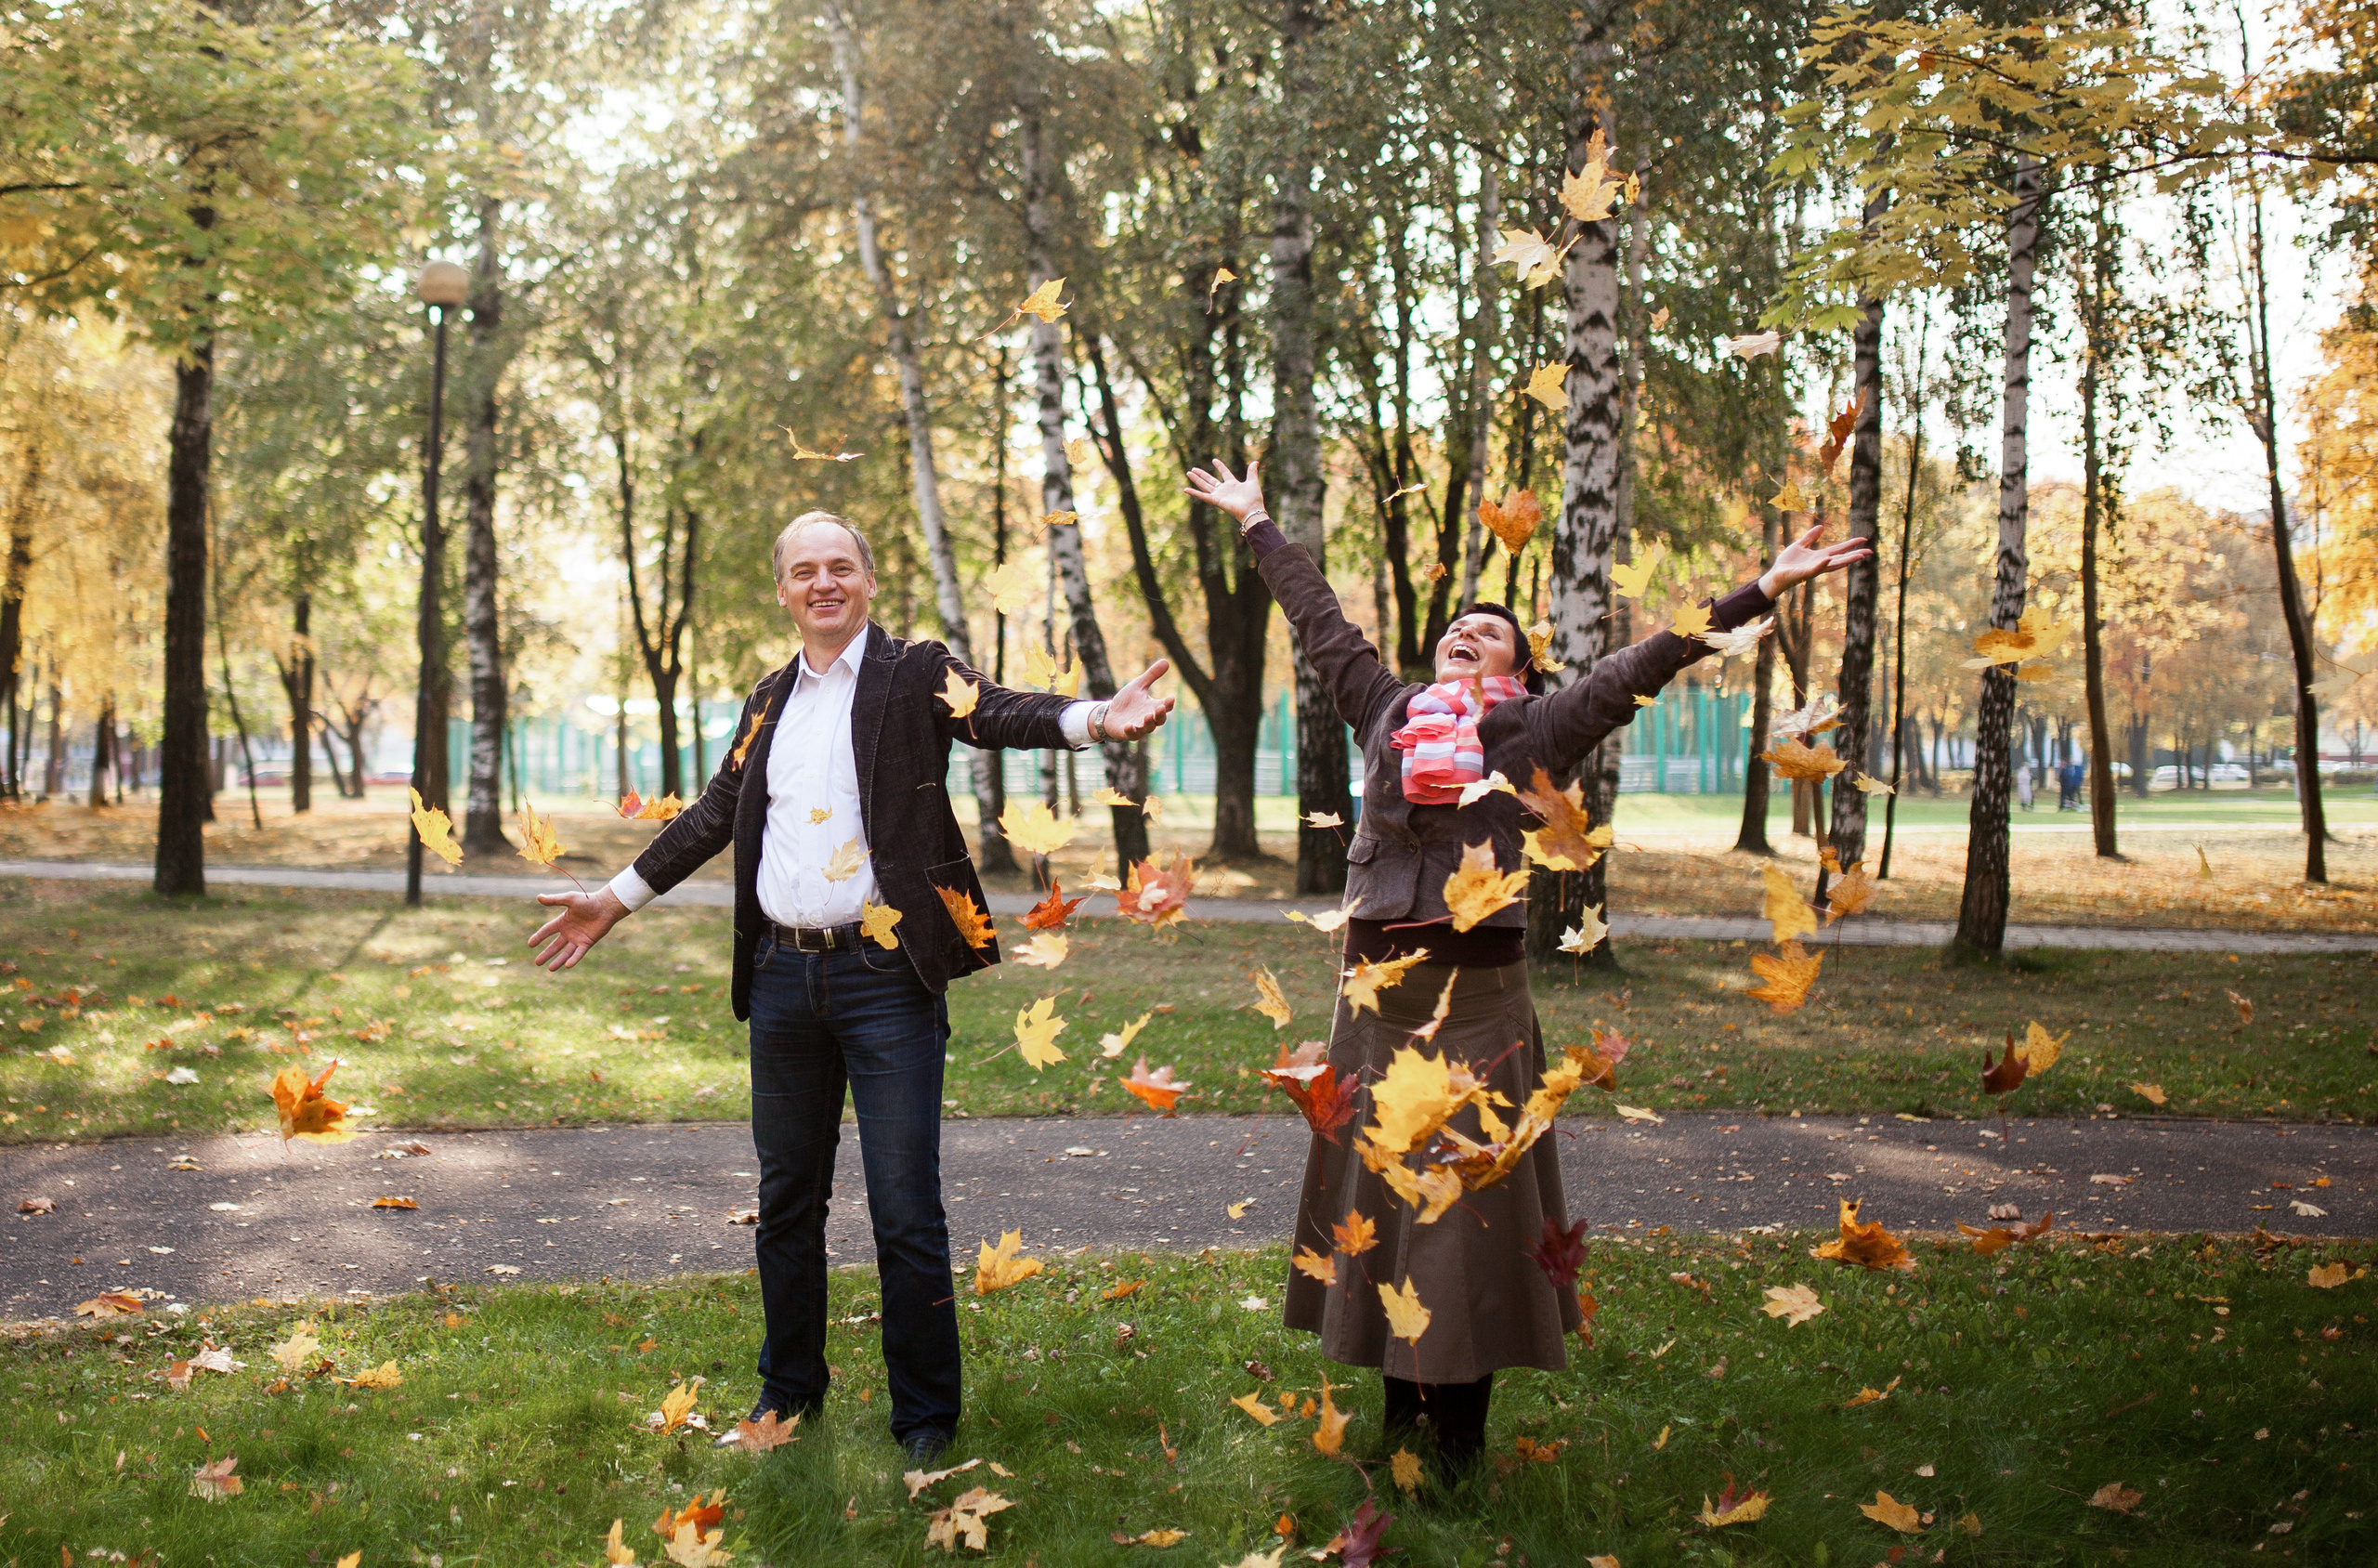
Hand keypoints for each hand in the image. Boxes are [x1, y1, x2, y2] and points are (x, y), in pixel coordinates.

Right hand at [529, 887, 628, 971]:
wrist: (606, 906)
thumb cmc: (589, 900)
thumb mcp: (569, 899)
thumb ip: (554, 900)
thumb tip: (538, 897)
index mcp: (563, 921)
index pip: (547, 930)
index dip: (539, 937)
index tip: (530, 944)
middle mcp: (569, 932)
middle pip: (555, 945)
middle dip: (546, 954)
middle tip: (537, 963)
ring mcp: (578, 938)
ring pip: (566, 952)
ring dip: (558, 961)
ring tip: (550, 969)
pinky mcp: (588, 942)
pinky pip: (579, 953)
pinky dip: (574, 959)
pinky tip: (567, 966)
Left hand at [1099, 660, 1175, 740]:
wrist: (1109, 714)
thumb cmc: (1127, 701)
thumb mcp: (1138, 685)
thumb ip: (1151, 676)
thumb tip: (1166, 661)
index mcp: (1153, 707)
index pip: (1165, 707)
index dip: (1168, 703)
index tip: (1171, 697)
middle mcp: (1148, 719)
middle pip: (1159, 720)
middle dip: (1160, 715)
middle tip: (1160, 708)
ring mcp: (1138, 727)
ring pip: (1147, 728)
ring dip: (1148, 723)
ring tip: (1147, 716)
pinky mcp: (1127, 733)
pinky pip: (1131, 734)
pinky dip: (1131, 730)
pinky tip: (1129, 725)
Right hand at [1182, 459, 1266, 523]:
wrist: (1252, 510)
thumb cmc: (1254, 498)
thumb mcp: (1253, 482)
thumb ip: (1252, 472)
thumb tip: (1255, 462)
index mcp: (1233, 484)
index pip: (1224, 473)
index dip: (1220, 466)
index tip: (1214, 460)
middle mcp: (1224, 490)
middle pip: (1210, 480)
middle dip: (1202, 474)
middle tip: (1193, 469)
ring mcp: (1219, 495)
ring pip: (1205, 486)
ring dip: (1196, 480)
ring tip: (1189, 473)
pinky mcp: (1216, 501)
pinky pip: (1203, 496)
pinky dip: (1194, 493)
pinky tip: (1186, 489)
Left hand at [1758, 522, 1874, 598]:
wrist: (1776, 574)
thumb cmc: (1787, 562)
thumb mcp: (1800, 545)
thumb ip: (1810, 537)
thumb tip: (1821, 527)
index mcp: (1820, 556)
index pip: (1839, 549)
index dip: (1851, 544)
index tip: (1863, 540)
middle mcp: (1820, 563)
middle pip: (1841, 558)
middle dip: (1855, 555)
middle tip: (1869, 552)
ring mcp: (1814, 569)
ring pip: (1833, 565)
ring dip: (1846, 560)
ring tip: (1859, 556)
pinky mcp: (1804, 573)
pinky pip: (1815, 569)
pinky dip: (1821, 565)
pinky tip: (1828, 559)